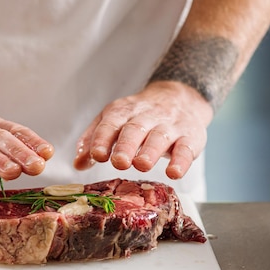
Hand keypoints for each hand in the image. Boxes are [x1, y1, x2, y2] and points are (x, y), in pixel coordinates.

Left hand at [73, 81, 213, 178]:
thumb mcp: (112, 121)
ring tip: (142, 165)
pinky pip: (186, 148)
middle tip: (119, 162)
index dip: (102, 139)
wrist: (179, 97)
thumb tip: (78, 164)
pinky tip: (174, 172)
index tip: (97, 155)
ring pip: (159, 137)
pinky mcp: (190, 136)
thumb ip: (93, 141)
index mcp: (122, 112)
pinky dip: (181, 161)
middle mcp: (145, 117)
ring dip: (150, 151)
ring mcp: (169, 126)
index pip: (110, 124)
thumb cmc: (138, 117)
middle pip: (134, 130)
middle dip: (126, 146)